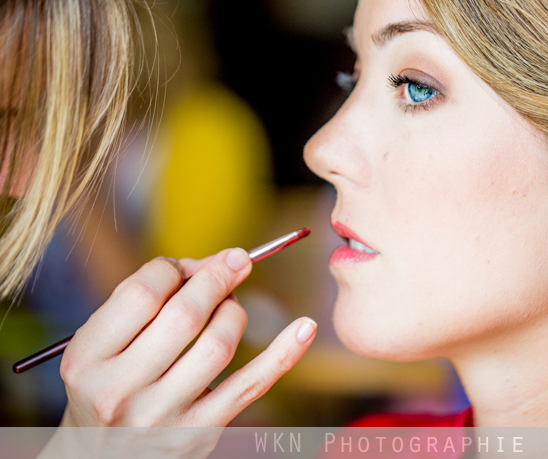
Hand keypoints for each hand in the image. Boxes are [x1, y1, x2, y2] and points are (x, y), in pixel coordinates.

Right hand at [57, 248, 315, 426]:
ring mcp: (162, 416)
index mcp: (88, 360)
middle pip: (186, 315)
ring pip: (220, 343)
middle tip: (234, 262)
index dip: (171, 268)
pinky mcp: (200, 432)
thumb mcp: (105, 343)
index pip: (143, 293)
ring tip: (230, 304)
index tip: (183, 267)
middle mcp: (120, 391)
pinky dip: (282, 353)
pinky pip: (251, 385)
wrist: (102, 457)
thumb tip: (215, 262)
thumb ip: (148, 298)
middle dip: (217, 278)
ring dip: (235, 310)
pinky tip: (305, 327)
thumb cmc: (110, 382)